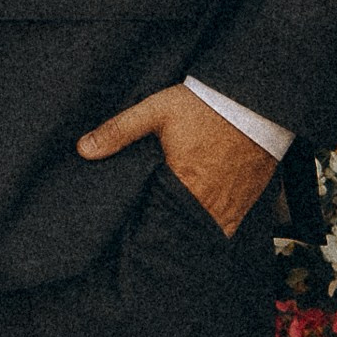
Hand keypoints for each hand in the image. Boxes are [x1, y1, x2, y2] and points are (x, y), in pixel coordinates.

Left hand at [77, 81, 277, 235]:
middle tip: (153, 235)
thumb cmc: (204, 106)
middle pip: (182, 229)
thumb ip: (119, 131)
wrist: (253, 101)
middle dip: (167, 230)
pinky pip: (229, 225)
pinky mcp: (249, 200)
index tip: (135, 229)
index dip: (145, 225)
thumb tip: (83, 149)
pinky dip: (215, 224)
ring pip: (206, 230)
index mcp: (183, 183)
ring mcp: (232, 204)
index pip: (157, 220)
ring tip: (176, 226)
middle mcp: (209, 201)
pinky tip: (204, 218)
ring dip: (191, 229)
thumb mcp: (156, 111)